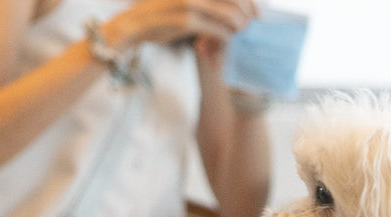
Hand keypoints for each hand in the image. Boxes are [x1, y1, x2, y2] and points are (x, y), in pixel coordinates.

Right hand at [107, 0, 256, 49]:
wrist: (133, 24)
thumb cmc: (161, 13)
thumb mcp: (184, 0)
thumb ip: (205, 2)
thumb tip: (230, 7)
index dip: (248, 0)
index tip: (257, 11)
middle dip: (248, 12)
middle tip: (252, 24)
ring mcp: (190, 2)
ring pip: (230, 14)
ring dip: (239, 26)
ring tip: (239, 33)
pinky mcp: (186, 20)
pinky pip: (217, 29)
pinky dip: (226, 36)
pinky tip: (226, 40)